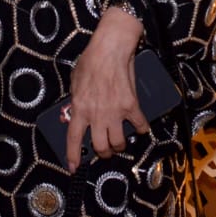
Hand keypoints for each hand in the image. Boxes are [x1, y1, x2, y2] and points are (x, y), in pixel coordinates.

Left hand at [63, 7, 145, 171]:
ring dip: (120, 145)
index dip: (73, 156)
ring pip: (119, 142)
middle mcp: (97, 114)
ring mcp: (115, 112)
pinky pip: (140, 125)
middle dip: (103, 153)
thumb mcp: (75, 82)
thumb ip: (76, 100)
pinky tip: (141, 128)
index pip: (74, 139)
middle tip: (105, 150)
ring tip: (120, 141)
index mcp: (80, 108)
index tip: (74, 168)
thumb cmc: (91, 61)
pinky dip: (142, 129)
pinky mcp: (131, 105)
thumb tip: (77, 111)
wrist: (110, 48)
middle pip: (101, 147)